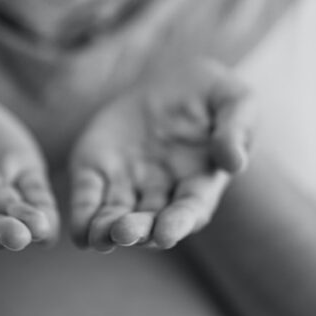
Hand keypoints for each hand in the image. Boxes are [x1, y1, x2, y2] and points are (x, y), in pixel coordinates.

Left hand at [69, 56, 254, 251]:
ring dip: (107, 230)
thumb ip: (236, 129)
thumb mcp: (235, 101)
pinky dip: (82, 215)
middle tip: (127, 233)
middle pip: (150, 220)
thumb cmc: (214, 95)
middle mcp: (162, 192)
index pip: (188, 210)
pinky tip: (78, 232)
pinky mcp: (99, 168)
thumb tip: (234, 161)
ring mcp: (129, 182)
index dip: (177, 223)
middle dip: (139, 230)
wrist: (175, 79)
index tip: (166, 233)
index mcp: (199, 182)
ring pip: (116, 216)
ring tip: (100, 236)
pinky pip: (89, 196)